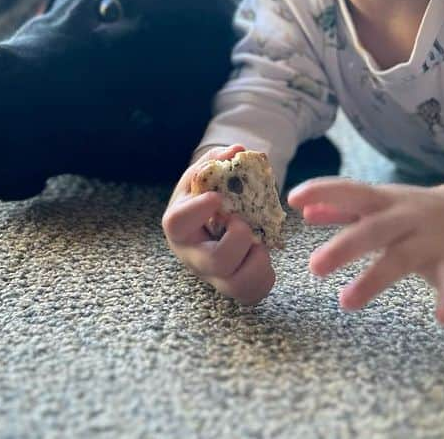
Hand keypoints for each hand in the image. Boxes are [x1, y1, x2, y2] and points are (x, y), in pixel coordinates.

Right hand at [161, 145, 275, 305]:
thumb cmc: (206, 195)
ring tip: (258, 242)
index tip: (217, 198)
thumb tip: (237, 151)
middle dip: (238, 240)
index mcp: (180, 226)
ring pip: (237, 285)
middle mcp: (193, 256)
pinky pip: (253, 293)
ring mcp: (213, 277)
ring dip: (256, 260)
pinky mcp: (233, 288)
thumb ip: (217, 161)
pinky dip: (265, 274)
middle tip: (243, 223)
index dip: (198, 211)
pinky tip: (260, 254)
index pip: (177, 222)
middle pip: (214, 261)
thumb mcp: (206, 176)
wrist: (213, 219)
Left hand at [287, 178, 443, 324]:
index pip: (350, 190)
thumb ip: (342, 208)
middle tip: (313, 267)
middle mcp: (405, 216)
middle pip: (372, 229)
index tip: (292, 197)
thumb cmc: (414, 210)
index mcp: (383, 200)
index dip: (322, 191)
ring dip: (374, 279)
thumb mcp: (380, 203)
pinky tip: (443, 318)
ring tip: (346, 302)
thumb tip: (303, 211)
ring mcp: (430, 238)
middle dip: (343, 246)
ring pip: (401, 258)